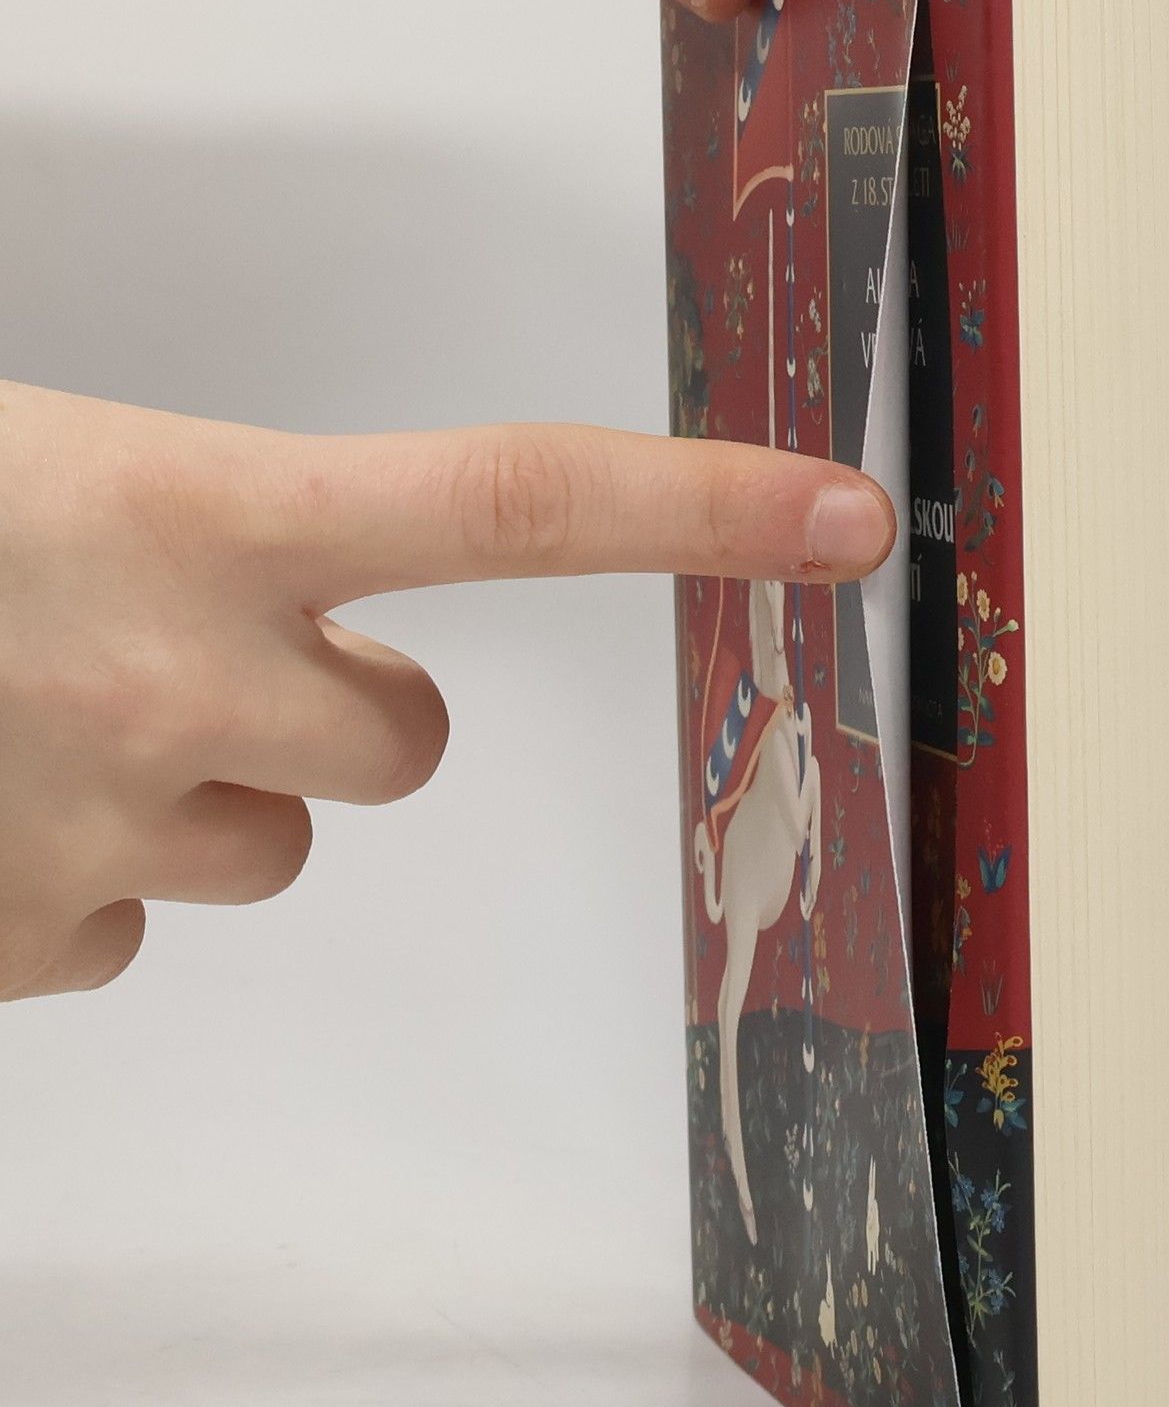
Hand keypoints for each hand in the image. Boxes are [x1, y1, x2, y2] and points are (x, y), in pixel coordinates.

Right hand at [0, 381, 894, 1000]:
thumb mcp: (52, 467)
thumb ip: (200, 529)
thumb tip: (324, 609)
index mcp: (194, 509)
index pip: (517, 498)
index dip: (702, 506)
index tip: (848, 517)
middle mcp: (178, 680)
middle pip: (398, 737)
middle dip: (335, 703)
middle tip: (191, 648)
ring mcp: (100, 826)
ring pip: (264, 839)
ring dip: (193, 785)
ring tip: (34, 712)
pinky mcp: (20, 938)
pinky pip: (124, 921)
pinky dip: (68, 868)